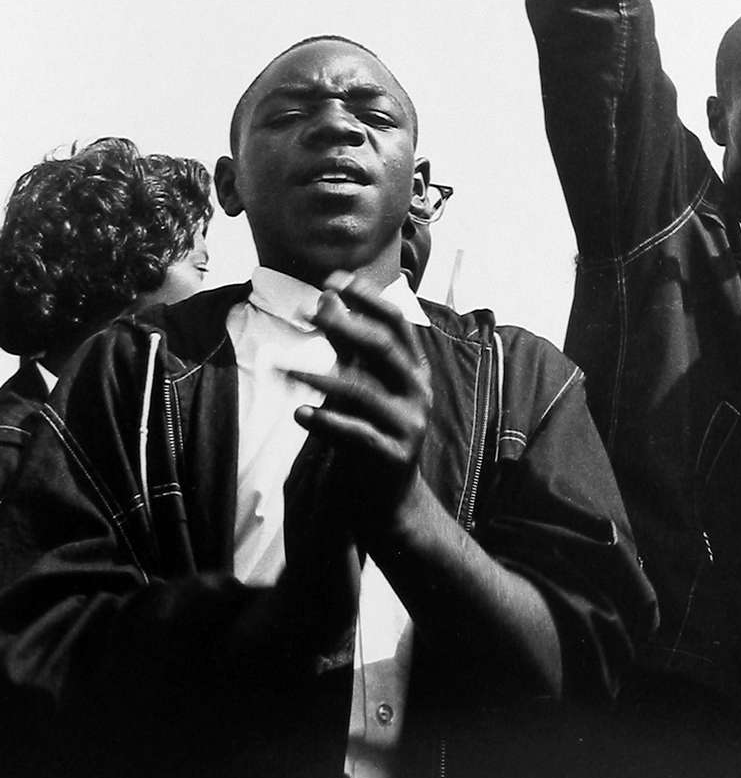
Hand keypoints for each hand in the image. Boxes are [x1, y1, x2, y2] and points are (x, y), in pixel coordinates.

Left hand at [287, 278, 431, 538]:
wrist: (390, 499)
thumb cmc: (372, 431)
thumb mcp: (363, 383)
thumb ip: (348, 345)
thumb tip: (325, 298)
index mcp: (415, 368)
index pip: (396, 321)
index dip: (367, 297)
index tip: (334, 278)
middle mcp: (418, 391)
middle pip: (384, 347)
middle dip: (346, 325)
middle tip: (310, 312)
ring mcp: (409, 424)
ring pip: (363, 391)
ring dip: (320, 377)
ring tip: (285, 370)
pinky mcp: (393, 456)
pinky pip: (356, 433)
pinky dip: (325, 421)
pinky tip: (299, 414)